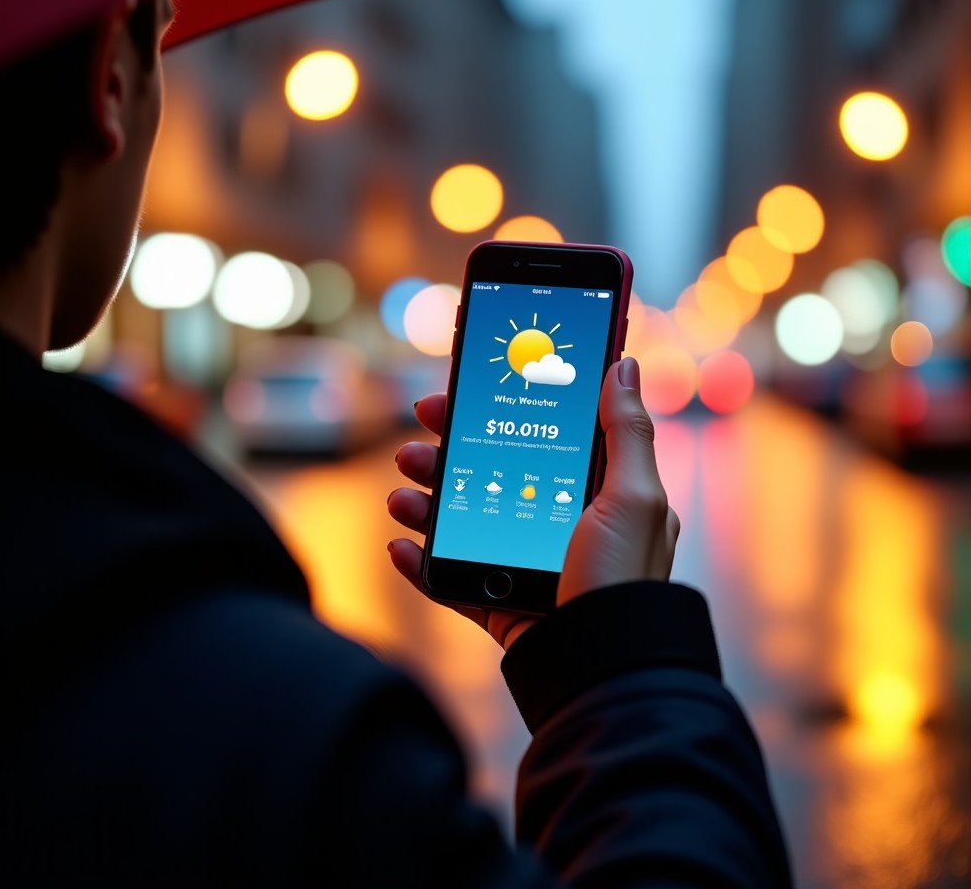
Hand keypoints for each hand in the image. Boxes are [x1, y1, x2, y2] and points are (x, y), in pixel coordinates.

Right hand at [387, 357, 678, 647]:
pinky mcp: (501, 606)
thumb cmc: (625, 579)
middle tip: (416, 441)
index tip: (457, 394)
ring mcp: (525, 567)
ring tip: (400, 496)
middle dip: (445, 456)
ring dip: (424, 505)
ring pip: (461, 524)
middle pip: (487, 476)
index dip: (492, 414)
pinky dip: (420, 565)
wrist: (602, 668)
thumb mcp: (634, 498)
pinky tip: (400, 547)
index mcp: (591, 496)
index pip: (533, 439)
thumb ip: (625, 431)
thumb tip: (622, 366)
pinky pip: (450, 581)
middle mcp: (555, 526)